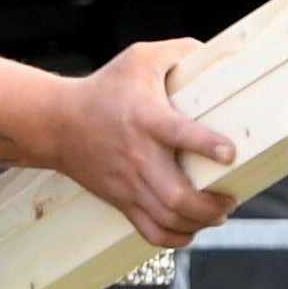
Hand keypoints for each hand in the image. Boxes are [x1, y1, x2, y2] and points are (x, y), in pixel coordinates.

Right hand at [48, 39, 236, 249]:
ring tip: (217, 212)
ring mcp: (129, 184)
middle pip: (177, 197)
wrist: (57, 124)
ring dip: (200, 222)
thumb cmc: (104, 88)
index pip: (177, 134)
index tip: (230, 153)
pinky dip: (177, 237)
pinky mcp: (122, 201)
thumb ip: (180, 51)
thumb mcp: (140, 57)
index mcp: (146, 118)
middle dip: (211, 206)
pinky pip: (152, 233)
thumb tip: (214, 54)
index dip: (206, 145)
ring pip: (169, 220)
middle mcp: (139, 156)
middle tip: (229, 198)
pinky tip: (190, 227)